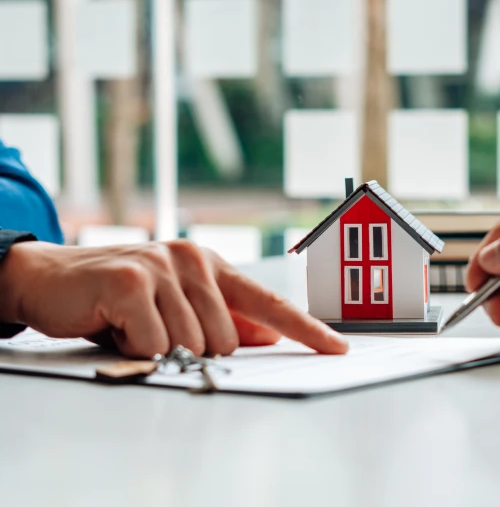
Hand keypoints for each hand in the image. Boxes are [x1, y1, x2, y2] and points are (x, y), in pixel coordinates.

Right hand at [0, 240, 347, 357]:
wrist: (51, 278)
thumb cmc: (119, 295)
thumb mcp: (177, 305)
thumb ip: (223, 318)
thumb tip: (267, 337)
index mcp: (211, 265)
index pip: (268, 301)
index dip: (305, 329)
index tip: (337, 348)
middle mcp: (194, 259)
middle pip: (227, 340)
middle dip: (191, 349)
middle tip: (154, 328)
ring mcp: (163, 266)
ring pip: (192, 345)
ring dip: (158, 348)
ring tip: (132, 324)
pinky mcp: (132, 281)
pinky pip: (154, 344)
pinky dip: (133, 348)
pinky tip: (115, 323)